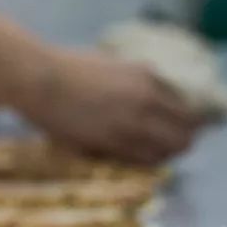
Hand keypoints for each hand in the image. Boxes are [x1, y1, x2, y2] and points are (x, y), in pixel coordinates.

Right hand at [20, 48, 203, 165]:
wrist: (40, 80)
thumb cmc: (69, 67)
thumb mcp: (115, 65)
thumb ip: (138, 80)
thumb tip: (153, 96)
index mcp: (148, 77)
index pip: (186, 107)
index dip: (186, 120)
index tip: (180, 126)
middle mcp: (145, 101)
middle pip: (184, 132)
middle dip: (182, 140)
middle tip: (174, 144)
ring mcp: (129, 125)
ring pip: (166, 151)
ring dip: (165, 154)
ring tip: (158, 155)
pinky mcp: (110, 143)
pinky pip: (142, 160)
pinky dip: (146, 161)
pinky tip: (140, 159)